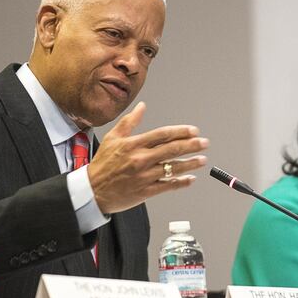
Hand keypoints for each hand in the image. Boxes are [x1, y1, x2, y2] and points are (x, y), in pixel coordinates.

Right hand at [87, 101, 208, 213]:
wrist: (92, 191)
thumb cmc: (102, 164)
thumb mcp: (112, 138)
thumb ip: (129, 122)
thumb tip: (142, 106)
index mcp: (134, 145)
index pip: (163, 134)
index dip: (180, 132)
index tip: (193, 131)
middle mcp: (141, 159)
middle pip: (172, 149)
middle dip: (192, 145)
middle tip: (204, 143)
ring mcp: (144, 176)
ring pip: (173, 168)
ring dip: (191, 164)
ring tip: (202, 160)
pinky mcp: (145, 191)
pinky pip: (168, 186)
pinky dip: (181, 182)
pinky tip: (190, 179)